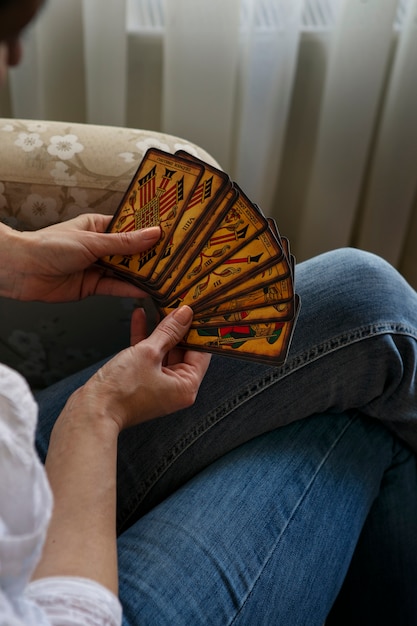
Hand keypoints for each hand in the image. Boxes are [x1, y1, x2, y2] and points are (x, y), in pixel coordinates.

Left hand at [0, 214, 160, 301]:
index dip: (148, 231)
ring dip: (142, 275)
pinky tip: (146, 290)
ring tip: (165, 276)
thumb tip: (152, 234)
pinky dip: (129, 290)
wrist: (20, 270)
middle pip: (130, 252)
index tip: (170, 234)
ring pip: (125, 271)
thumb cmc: (49, 246)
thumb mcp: (92, 241)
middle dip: (149, 256)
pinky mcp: (92, 287)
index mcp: (98, 227)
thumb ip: (124, 243)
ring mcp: (96, 268)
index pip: (129, 228)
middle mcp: (99, 247)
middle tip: (174, 258)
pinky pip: (115, 288)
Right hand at [60, 305, 210, 431]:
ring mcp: (159, 385)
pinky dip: (145, 338)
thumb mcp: (148, 352)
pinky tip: (140, 316)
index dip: (198, 329)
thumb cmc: (120, 391)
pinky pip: (149, 356)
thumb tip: (184, 314)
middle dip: (177, 326)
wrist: (92, 411)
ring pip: (164, 350)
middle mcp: (176, 388)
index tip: (196, 309)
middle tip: (177, 303)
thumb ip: (168, 331)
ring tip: (160, 305)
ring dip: (160, 329)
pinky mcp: (143, 381)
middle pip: (183, 350)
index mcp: (187, 386)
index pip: (201, 352)